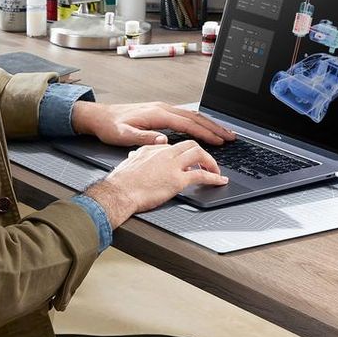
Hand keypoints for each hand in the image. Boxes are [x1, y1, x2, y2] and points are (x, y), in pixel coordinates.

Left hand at [71, 101, 235, 146]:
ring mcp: (163, 109)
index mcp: (158, 114)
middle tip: (231, 136)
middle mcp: (163, 109)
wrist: (99, 116)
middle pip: (196, 117)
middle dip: (215, 127)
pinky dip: (199, 122)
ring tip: (224, 132)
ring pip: (193, 115)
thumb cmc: (110, 126)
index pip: (188, 124)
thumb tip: (163, 141)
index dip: (205, 133)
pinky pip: (186, 116)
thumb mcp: (123, 135)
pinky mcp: (160, 112)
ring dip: (210, 124)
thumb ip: (144, 138)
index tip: (219, 141)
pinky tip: (204, 127)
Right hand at [84, 140, 226, 226]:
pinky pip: (201, 175)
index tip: (194, 157)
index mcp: (156, 149)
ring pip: (200, 154)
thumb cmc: (122, 181)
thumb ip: (140, 154)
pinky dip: (214, 177)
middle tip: (208, 162)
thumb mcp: (130, 160)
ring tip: (216, 171)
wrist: (118, 193)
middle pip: (192, 145)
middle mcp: (166, 154)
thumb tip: (137, 153)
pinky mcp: (177, 180)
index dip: (188, 150)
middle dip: (203, 153)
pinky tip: (219, 181)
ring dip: (211, 162)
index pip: (178, 144)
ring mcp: (173, 166)